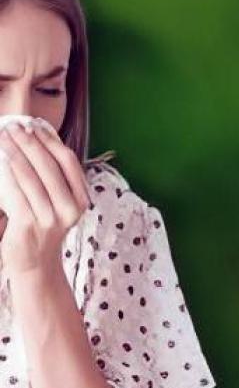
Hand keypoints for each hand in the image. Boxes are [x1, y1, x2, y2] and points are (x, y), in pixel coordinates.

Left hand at [0, 122, 90, 276]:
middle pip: (49, 166)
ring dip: (15, 153)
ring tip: (3, 138)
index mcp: (81, 199)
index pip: (69, 162)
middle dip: (30, 143)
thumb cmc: (43, 226)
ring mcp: (51, 218)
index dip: (51, 141)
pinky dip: (7, 173)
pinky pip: (16, 192)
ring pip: (31, 177)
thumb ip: (54, 179)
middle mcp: (70, 208)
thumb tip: (39, 142)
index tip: (34, 125)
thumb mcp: (58, 203)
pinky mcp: (30, 225)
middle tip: (13, 127)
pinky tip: (0, 160)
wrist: (36, 262)